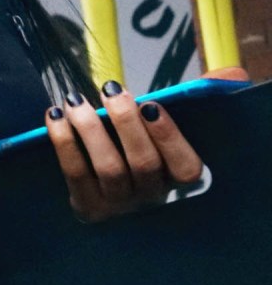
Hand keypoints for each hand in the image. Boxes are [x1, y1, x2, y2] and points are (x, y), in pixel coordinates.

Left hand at [49, 78, 217, 221]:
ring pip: (108, 168)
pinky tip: (55, 116)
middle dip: (126, 123)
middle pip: (143, 163)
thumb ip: (199, 102)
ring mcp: (120, 206)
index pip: (185, 167)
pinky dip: (64, 143)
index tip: (151, 105)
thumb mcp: (172, 127)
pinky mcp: (88, 207)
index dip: (169, 136)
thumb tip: (228, 77)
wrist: (106, 189)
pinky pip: (75, 174)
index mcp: (180, 182)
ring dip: (90, 130)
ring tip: (76, 100)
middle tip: (111, 90)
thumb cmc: (145, 146)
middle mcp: (153, 198)